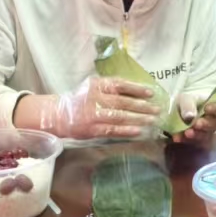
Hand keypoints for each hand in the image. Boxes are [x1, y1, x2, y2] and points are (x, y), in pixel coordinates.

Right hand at [39, 74, 160, 139]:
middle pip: (123, 102)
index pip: (120, 85)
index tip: (151, 93)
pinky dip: (126, 131)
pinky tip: (138, 131)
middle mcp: (96, 98)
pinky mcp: (92, 129)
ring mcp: (94, 114)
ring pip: (120, 116)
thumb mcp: (92, 88)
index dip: (137, 89)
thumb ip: (110, 88)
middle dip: (143, 106)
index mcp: (97, 85)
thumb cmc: (80, 100)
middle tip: (158, 109)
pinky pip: (113, 130)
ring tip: (153, 120)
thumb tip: (137, 93)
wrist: (58, 115)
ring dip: (138, 118)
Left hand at [169, 91, 215, 143]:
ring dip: (195, 135)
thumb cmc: (185, 101)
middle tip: (196, 124)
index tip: (207, 108)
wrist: (174, 111)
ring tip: (187, 133)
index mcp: (214, 108)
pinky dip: (184, 140)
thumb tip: (190, 116)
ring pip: (204, 136)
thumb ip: (188, 105)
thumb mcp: (185, 98)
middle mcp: (212, 121)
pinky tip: (177, 137)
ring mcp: (205, 132)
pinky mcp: (195, 140)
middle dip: (205, 125)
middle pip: (213, 124)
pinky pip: (192, 142)